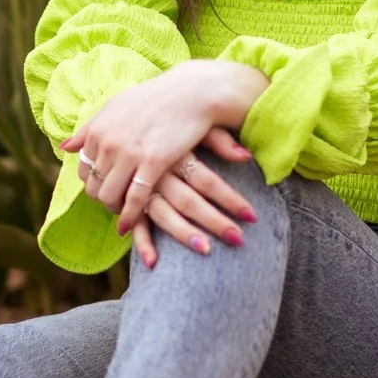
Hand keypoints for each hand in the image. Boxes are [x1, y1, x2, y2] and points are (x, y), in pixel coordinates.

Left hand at [63, 61, 265, 262]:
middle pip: (93, 187)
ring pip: (110, 196)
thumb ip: (89, 129)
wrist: (191, 92)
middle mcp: (108, 142)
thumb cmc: (155, 99)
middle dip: (103, 200)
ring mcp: (129, 153)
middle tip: (116, 206)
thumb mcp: (116, 106)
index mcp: (97, 129)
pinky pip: (135, 199)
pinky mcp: (153, 162)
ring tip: (123, 214)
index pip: (84, 170)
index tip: (107, 190)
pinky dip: (129, 216)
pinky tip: (128, 226)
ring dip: (114, 210)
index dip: (94, 185)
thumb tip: (64, 148)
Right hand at [127, 129, 257, 268]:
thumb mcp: (192, 122)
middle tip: (238, 240)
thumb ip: (219, 139)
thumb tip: (247, 156)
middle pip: (188, 200)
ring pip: (162, 214)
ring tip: (206, 250)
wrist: (125, 114)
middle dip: (214, 221)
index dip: (230, 198)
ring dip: (183, 233)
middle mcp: (157, 171)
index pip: (207, 180)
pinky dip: (142, 242)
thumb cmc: (168, 120)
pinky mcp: (124, 197)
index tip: (252, 217)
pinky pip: (134, 222)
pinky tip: (154, 262)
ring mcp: (138, 186)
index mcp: (175, 152)